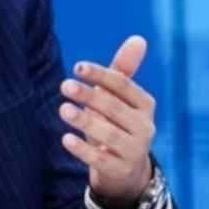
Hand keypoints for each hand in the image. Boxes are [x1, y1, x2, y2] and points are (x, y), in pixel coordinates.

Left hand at [58, 35, 155, 208]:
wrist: (126, 169)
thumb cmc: (118, 123)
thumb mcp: (120, 98)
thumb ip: (123, 70)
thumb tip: (138, 38)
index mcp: (145, 104)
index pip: (123, 85)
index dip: (101, 75)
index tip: (77, 67)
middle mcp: (145, 127)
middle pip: (115, 108)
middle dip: (90, 96)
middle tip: (65, 85)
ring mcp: (134, 151)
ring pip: (109, 134)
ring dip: (85, 121)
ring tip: (63, 109)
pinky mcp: (120, 170)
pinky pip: (101, 160)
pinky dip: (83, 150)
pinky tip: (66, 139)